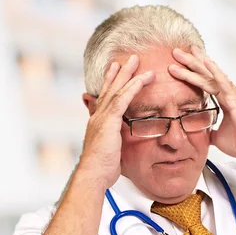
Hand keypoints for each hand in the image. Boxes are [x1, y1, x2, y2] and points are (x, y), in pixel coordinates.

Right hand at [79, 55, 153, 188]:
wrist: (93, 175)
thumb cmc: (101, 169)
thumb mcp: (109, 151)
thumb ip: (113, 140)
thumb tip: (117, 140)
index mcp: (97, 123)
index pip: (104, 98)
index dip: (110, 83)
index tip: (115, 70)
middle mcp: (97, 117)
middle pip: (109, 89)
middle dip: (119, 72)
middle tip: (128, 59)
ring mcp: (102, 118)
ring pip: (116, 90)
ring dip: (127, 74)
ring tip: (136, 60)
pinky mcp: (109, 122)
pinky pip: (122, 99)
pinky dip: (133, 87)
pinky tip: (142, 78)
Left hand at [167, 47, 235, 167]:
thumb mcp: (219, 137)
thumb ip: (209, 131)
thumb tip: (199, 133)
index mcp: (225, 100)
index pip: (205, 83)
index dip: (192, 73)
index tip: (179, 64)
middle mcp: (229, 94)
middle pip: (206, 75)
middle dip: (190, 63)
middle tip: (175, 52)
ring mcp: (233, 95)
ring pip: (211, 76)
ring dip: (196, 64)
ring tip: (182, 53)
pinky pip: (223, 83)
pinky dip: (214, 71)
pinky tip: (206, 61)